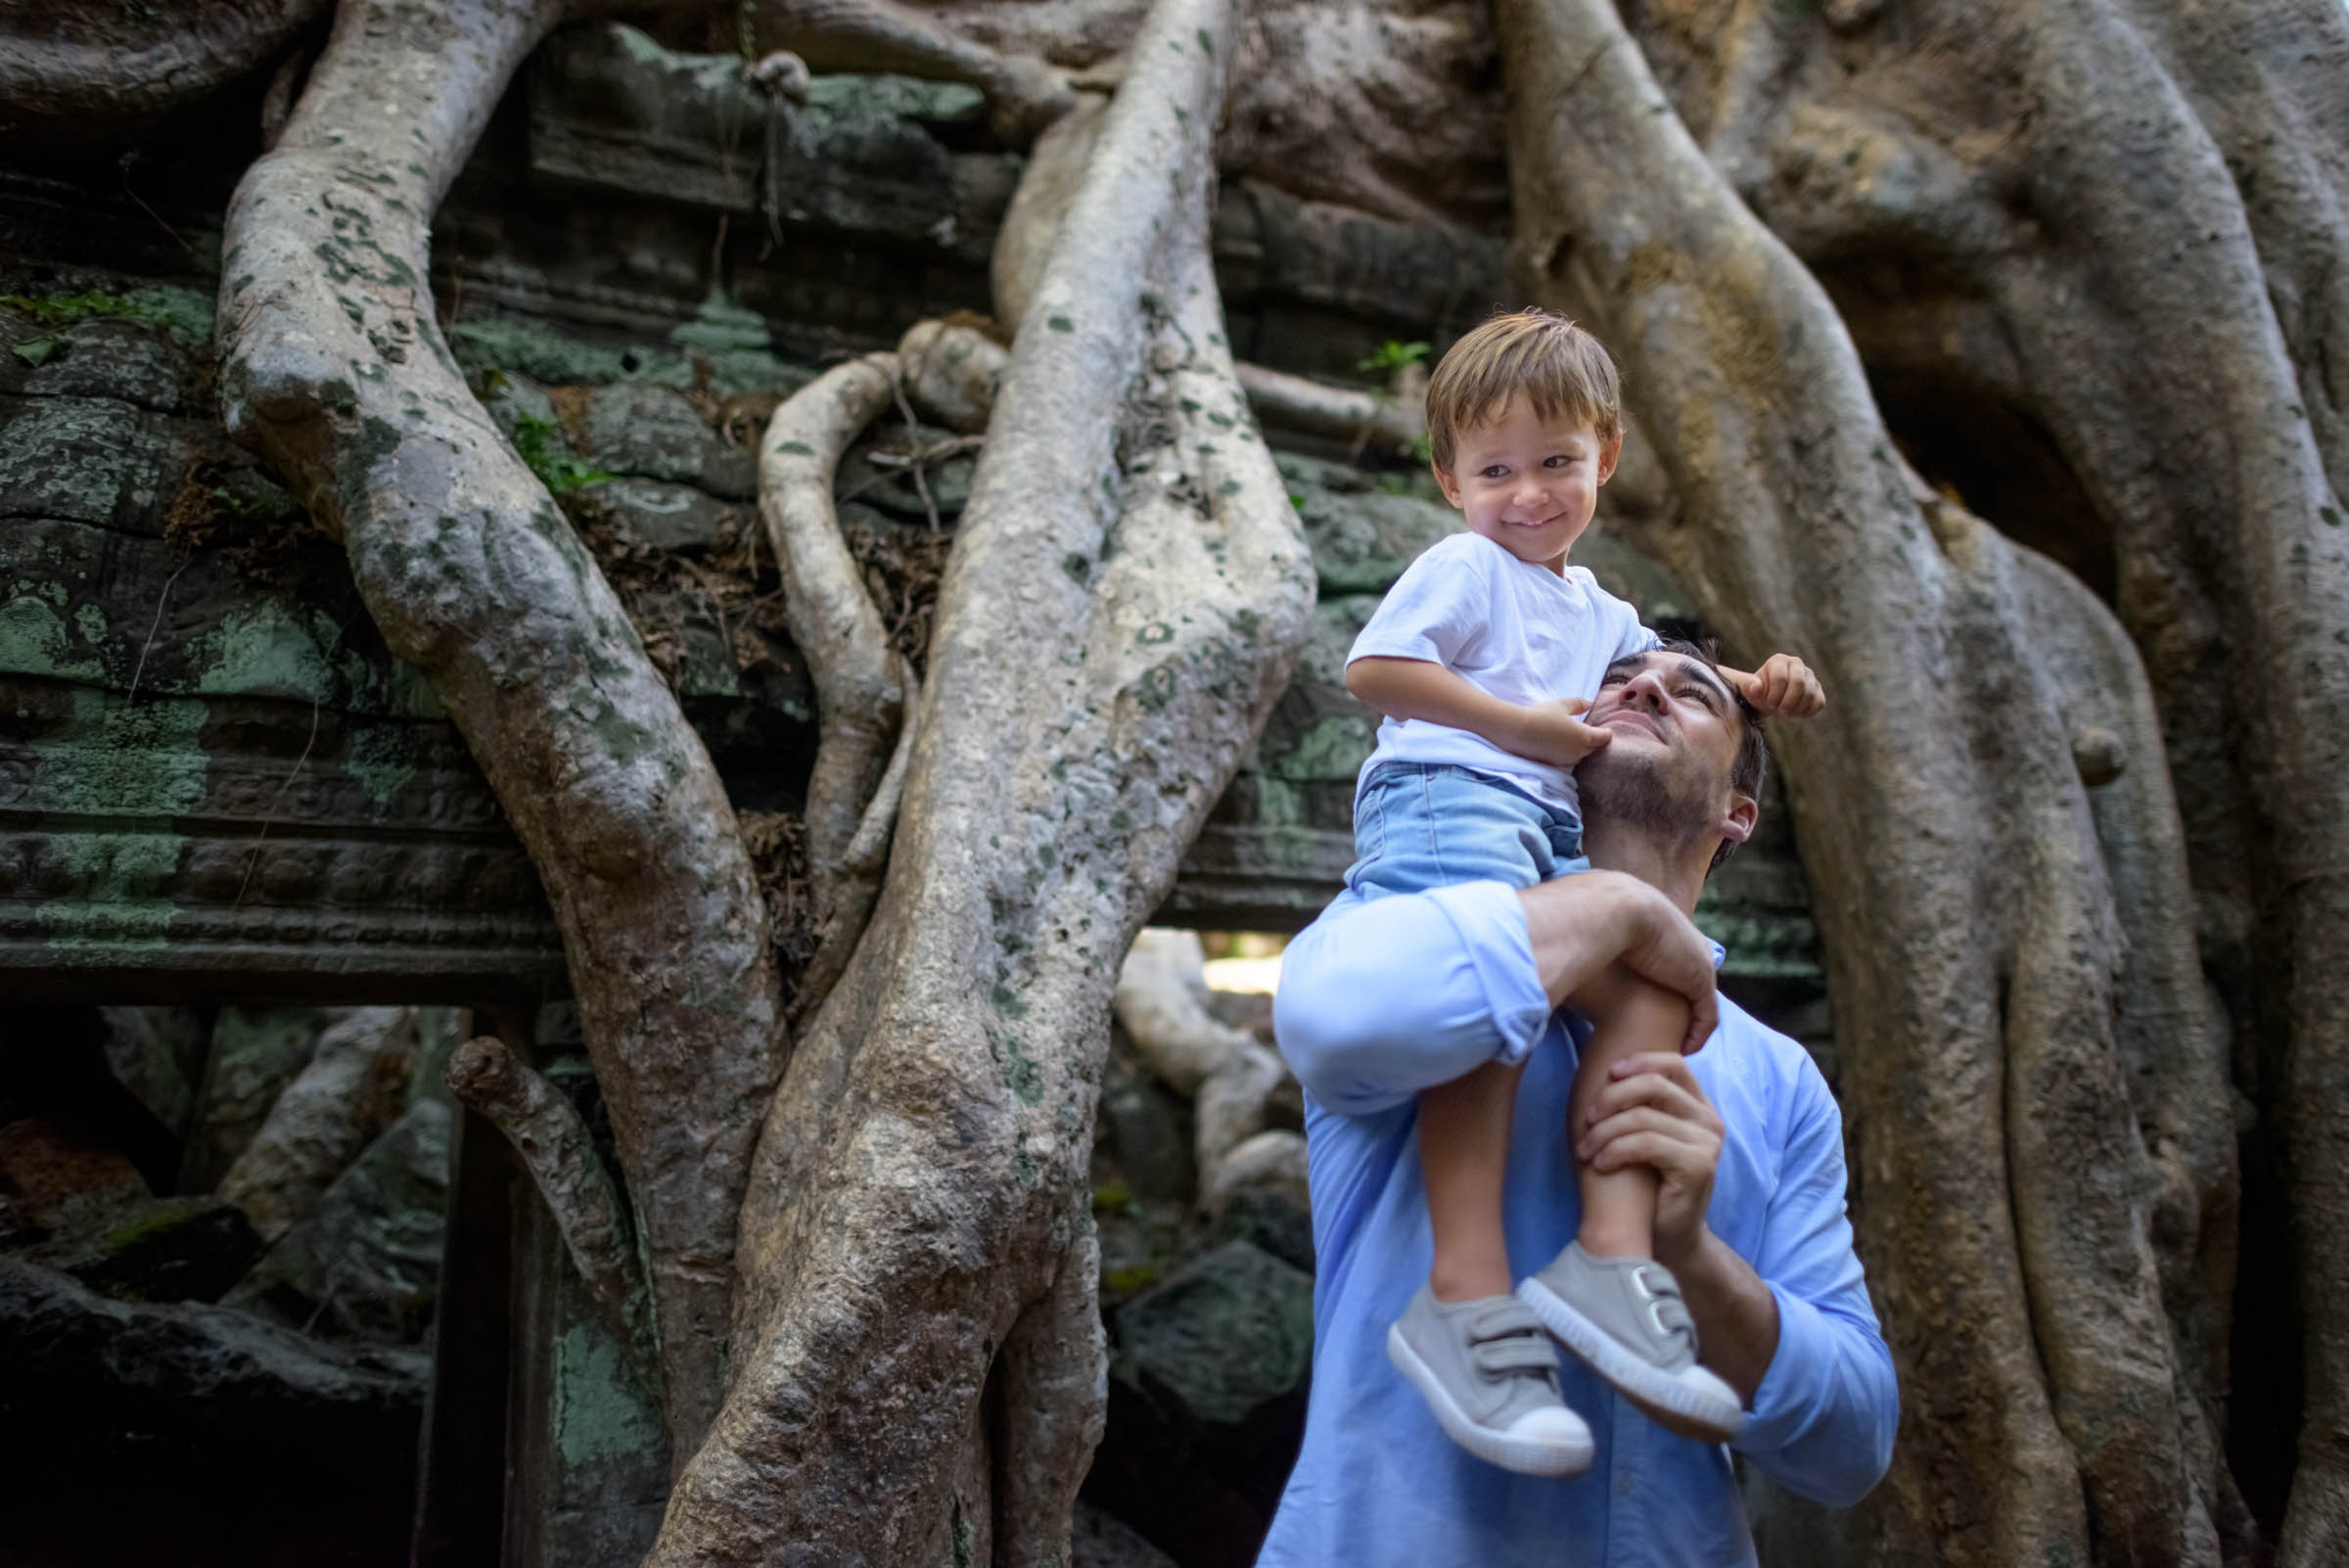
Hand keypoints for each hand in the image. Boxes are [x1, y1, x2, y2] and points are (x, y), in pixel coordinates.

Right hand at [1508, 697, 1614, 767]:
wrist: (1519, 731)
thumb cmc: (1542, 715)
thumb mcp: (1562, 705)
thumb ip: (1579, 704)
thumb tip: (1590, 703)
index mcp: (1584, 736)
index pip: (1603, 737)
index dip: (1606, 733)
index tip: (1607, 730)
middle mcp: (1579, 751)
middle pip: (1594, 748)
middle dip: (1595, 741)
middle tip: (1593, 733)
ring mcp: (1567, 760)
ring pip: (1582, 755)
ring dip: (1583, 748)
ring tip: (1578, 739)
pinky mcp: (1555, 764)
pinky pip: (1569, 760)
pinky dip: (1571, 753)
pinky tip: (1564, 746)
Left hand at [1575, 1051, 1725, 1268]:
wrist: (1668, 1238)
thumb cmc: (1647, 1185)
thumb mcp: (1644, 1137)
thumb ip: (1639, 1105)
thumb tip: (1605, 1071)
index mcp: (1699, 1107)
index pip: (1673, 1064)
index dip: (1638, 1062)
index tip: (1608, 1075)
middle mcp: (1709, 1120)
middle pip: (1653, 1084)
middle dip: (1611, 1097)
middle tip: (1587, 1119)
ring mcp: (1707, 1143)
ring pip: (1643, 1116)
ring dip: (1604, 1131)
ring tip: (1586, 1150)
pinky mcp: (1698, 1165)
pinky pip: (1646, 1143)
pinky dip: (1615, 1150)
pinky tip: (1600, 1164)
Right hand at [1582, 874, 1718, 1052]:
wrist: (1609, 909)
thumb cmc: (1585, 920)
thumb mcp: (1586, 930)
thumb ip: (1579, 943)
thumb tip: (1554, 953)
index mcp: (1656, 925)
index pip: (1664, 956)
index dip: (1655, 984)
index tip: (1639, 1007)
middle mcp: (1681, 942)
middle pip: (1684, 978)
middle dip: (1674, 1004)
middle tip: (1657, 1029)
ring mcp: (1694, 961)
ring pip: (1698, 1000)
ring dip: (1687, 1024)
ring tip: (1671, 1046)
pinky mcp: (1699, 981)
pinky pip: (1707, 1016)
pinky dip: (1698, 1034)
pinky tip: (1684, 1051)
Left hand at [1733, 654, 1824, 717]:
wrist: (1769, 699)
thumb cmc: (1758, 692)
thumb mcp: (1749, 689)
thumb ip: (1747, 686)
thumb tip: (1755, 687)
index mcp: (1779, 660)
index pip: (1781, 677)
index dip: (1775, 695)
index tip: (1770, 704)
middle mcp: (1797, 664)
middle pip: (1799, 683)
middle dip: (1788, 702)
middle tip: (1780, 711)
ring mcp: (1809, 676)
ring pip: (1810, 694)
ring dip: (1797, 708)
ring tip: (1786, 712)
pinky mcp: (1818, 689)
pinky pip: (1819, 702)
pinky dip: (1807, 712)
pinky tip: (1796, 713)